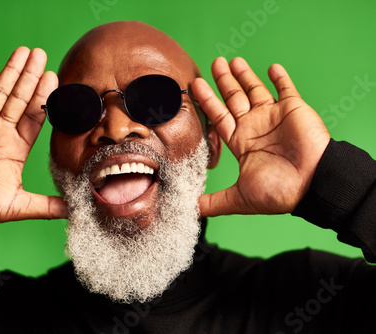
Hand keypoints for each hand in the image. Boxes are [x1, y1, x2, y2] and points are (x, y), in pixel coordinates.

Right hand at [0, 47, 67, 226]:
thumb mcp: (16, 207)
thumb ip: (44, 206)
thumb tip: (73, 211)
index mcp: (17, 148)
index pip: (35, 117)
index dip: (44, 98)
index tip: (55, 78)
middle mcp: (1, 132)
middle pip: (20, 99)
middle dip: (31, 77)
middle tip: (42, 55)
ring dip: (10, 72)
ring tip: (23, 51)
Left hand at [193, 57, 329, 216]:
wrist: (311, 186)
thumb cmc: (278, 193)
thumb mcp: (238, 199)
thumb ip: (213, 202)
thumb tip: (188, 210)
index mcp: (241, 141)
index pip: (218, 116)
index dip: (206, 101)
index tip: (195, 85)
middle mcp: (254, 126)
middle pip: (234, 98)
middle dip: (223, 81)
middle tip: (213, 64)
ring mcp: (274, 116)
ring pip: (255, 89)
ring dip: (244, 75)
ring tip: (231, 60)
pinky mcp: (293, 109)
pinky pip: (286, 89)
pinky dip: (279, 78)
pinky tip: (271, 67)